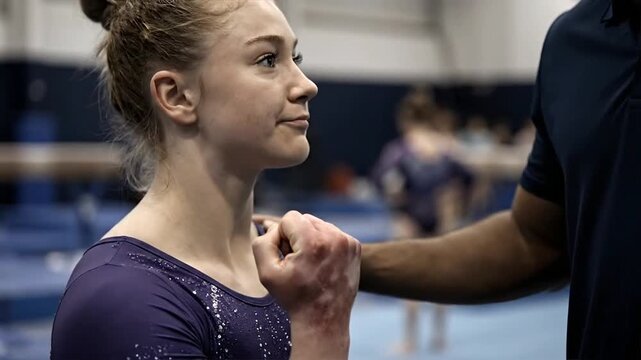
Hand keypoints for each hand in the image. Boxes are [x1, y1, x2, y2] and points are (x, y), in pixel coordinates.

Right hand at [252, 211, 360, 358]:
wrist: (324, 319)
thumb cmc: (294, 297)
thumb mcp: (267, 272)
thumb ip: (263, 243)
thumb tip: (272, 225)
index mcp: (314, 242)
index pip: (290, 218)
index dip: (282, 237)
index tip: (287, 257)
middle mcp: (334, 237)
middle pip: (305, 219)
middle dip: (297, 236)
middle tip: (297, 262)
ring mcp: (347, 242)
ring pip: (319, 225)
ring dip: (311, 239)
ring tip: (310, 264)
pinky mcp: (355, 247)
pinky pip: (332, 233)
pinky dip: (325, 244)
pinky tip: (322, 264)